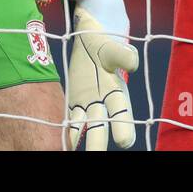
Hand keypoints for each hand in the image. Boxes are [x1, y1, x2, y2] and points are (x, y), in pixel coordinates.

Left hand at [65, 0, 137, 149]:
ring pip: (85, 127)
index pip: (122, 113)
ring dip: (80, 140)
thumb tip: (132, 64)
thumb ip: (122, 54)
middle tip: (97, 155)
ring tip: (72, 152)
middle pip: (102, 126)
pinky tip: (60, 143)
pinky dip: (66, 131)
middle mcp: (103, 103)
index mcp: (117, 91)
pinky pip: (69, 119)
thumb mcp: (112, 46)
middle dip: (100, 141)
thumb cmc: (104, 42)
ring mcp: (87, 104)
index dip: (123, 126)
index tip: (124, 141)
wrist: (88, 36)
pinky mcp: (72, 101)